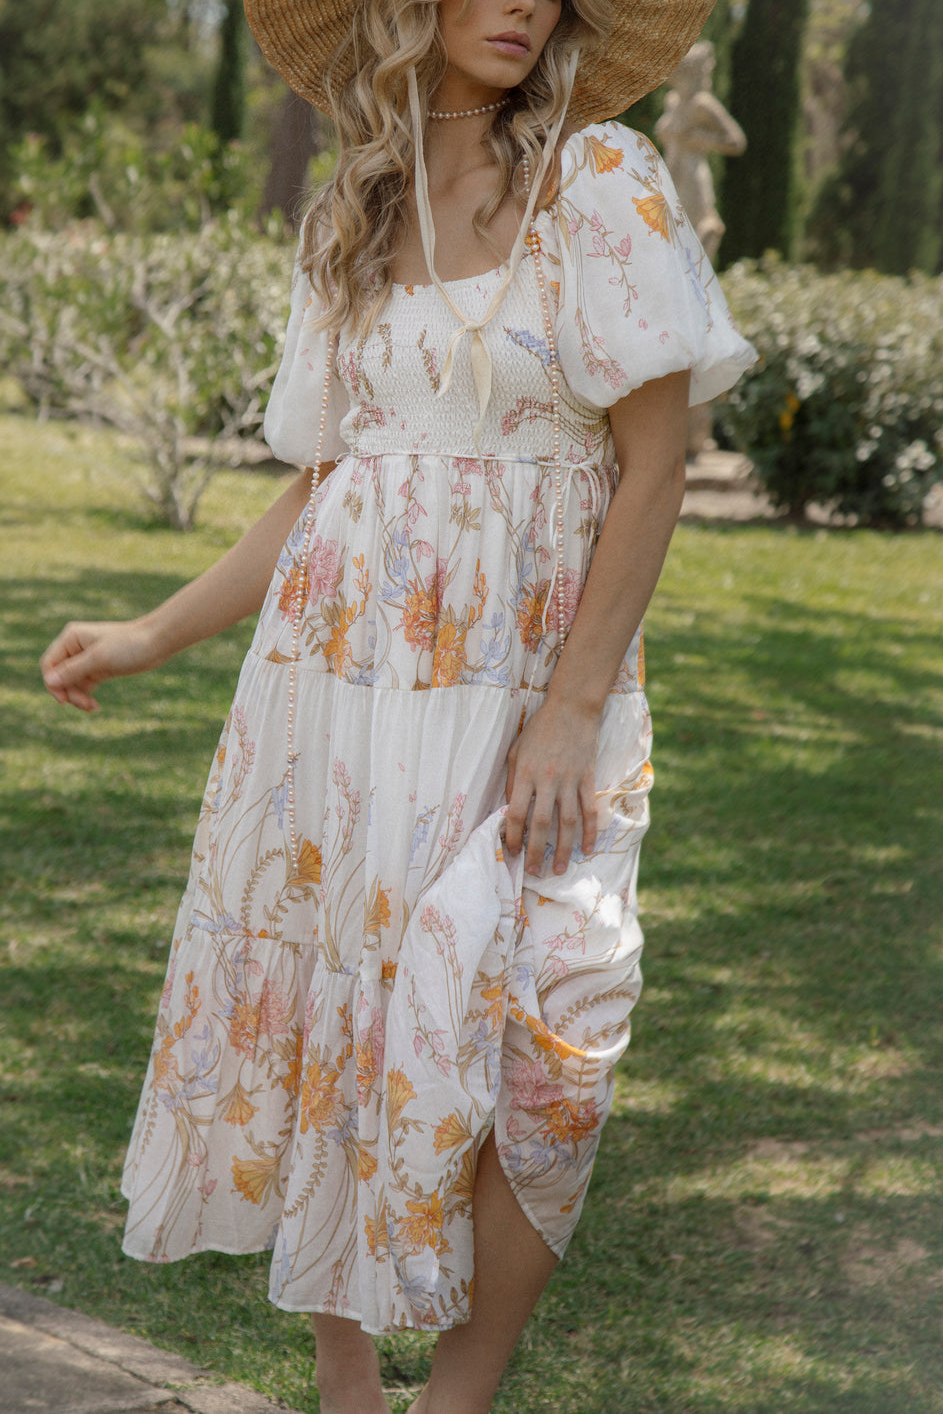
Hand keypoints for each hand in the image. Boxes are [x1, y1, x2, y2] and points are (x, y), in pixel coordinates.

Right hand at [40, 618, 162, 711]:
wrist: (157, 642)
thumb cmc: (129, 645)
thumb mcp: (99, 659)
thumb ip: (73, 670)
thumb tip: (49, 681)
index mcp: (71, 638)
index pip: (50, 664)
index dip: (52, 683)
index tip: (64, 700)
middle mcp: (76, 647)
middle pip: (59, 676)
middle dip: (69, 693)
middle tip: (84, 705)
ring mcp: (87, 659)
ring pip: (72, 684)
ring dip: (78, 697)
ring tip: (91, 708)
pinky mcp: (99, 669)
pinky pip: (84, 686)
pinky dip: (86, 697)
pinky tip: (94, 707)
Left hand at [504, 697, 599, 876]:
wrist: (572, 708)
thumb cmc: (540, 729)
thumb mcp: (516, 750)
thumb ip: (512, 779)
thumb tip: (509, 807)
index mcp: (525, 773)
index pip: (516, 812)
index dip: (513, 836)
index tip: (512, 852)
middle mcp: (547, 780)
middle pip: (541, 824)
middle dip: (536, 851)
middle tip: (535, 872)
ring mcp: (570, 780)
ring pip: (567, 822)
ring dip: (564, 849)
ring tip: (559, 869)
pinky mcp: (587, 778)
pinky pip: (588, 809)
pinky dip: (589, 831)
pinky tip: (587, 848)